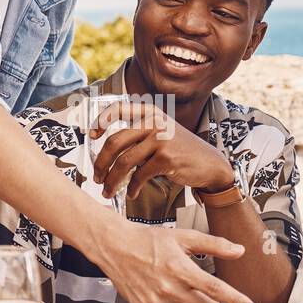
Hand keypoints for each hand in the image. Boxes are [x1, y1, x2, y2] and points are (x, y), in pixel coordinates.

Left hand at [90, 101, 234, 198]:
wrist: (210, 165)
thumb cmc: (181, 151)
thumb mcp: (162, 132)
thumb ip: (139, 133)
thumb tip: (108, 149)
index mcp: (151, 112)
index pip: (119, 108)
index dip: (101, 120)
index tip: (91, 135)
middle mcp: (155, 122)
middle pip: (115, 142)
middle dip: (101, 163)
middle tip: (96, 177)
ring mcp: (161, 139)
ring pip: (124, 162)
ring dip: (112, 180)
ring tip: (106, 191)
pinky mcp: (166, 158)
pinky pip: (139, 175)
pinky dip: (131, 188)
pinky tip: (131, 194)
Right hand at [93, 222, 255, 302]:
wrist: (115, 247)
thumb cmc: (148, 240)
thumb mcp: (183, 237)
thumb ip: (214, 245)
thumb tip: (239, 250)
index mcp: (180, 268)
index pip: (215, 289)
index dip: (237, 300)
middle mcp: (168, 288)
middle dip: (212, 302)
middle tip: (202, 289)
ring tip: (184, 293)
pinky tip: (171, 302)